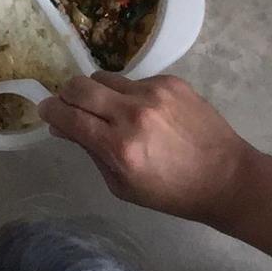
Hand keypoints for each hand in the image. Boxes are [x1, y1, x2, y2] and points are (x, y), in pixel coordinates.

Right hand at [42, 74, 263, 225]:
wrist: (226, 177)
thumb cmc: (171, 192)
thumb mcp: (123, 186)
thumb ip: (91, 152)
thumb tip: (64, 126)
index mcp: (119, 147)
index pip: (69, 116)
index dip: (50, 112)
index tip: (45, 111)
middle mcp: (133, 114)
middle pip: (79, 86)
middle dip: (66, 94)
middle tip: (68, 105)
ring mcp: (153, 93)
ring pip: (105, 78)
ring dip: (98, 93)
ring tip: (111, 111)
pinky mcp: (171, 81)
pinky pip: (134, 81)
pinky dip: (130, 95)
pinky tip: (147, 114)